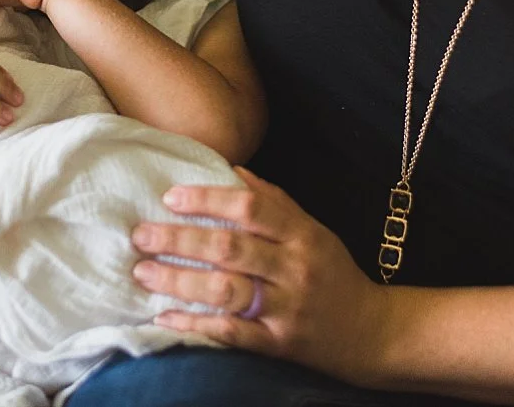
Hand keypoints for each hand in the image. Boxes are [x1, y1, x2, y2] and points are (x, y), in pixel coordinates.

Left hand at [129, 167, 393, 384]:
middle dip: (179, 240)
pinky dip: (195, 324)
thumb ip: (273, 201)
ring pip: (227, 290)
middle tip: (140, 235)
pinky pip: (232, 333)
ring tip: (143, 273)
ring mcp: (286, 308)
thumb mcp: (312, 229)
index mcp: (301, 234)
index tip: (170, 197)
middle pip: (230, 248)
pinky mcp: (278, 344)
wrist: (372, 333)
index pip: (250, 208)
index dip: (208, 199)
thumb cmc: (333, 272)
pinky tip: (165, 317)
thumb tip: (231, 169)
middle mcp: (294, 268)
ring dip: (180, 281)